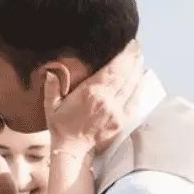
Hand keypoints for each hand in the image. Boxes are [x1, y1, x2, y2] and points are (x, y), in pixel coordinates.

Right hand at [45, 40, 144, 154]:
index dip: (123, 54)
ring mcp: (117, 110)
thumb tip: (52, 71)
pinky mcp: (122, 120)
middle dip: (133, 57)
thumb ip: (52, 87)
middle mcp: (107, 99)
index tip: (127, 42)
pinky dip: (140, 86)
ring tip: (139, 56)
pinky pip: (136, 99)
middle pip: (126, 73)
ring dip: (137, 68)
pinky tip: (141, 77)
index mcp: (91, 92)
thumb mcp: (51, 105)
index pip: (113, 68)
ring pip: (133, 84)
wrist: (73, 150)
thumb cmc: (61, 127)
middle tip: (135, 45)